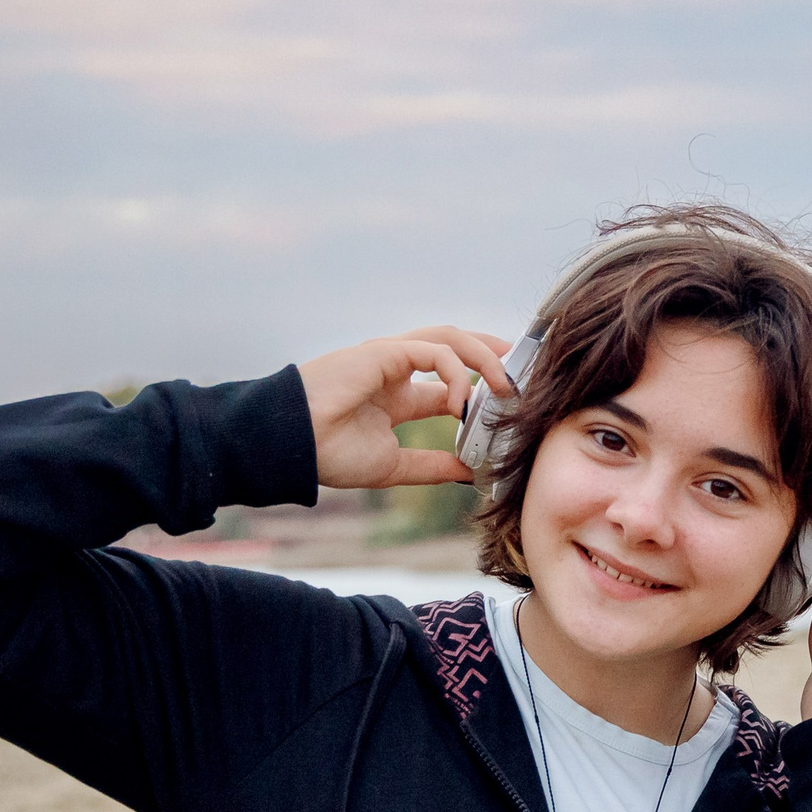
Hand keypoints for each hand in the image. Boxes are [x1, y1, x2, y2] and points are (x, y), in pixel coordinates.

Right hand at [297, 328, 514, 490]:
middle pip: (455, 347)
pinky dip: (456, 372)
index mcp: (397, 394)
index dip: (484, 387)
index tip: (512, 404)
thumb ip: (432, 466)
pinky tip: (461, 404)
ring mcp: (388, 358)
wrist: (288, 447)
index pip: (451, 379)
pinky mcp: (382, 352)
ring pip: (448, 339)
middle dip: (493, 356)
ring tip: (508, 384)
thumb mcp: (394, 466)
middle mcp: (395, 370)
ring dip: (484, 356)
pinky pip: (432, 351)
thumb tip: (471, 473)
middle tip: (523, 377)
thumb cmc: (327, 454)